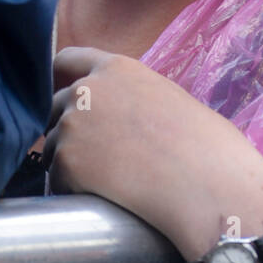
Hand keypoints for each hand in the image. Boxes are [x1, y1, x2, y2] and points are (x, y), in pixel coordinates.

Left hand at [43, 47, 262, 262]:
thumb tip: (124, 119)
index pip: (67, 60)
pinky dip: (71, 193)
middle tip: (96, 159)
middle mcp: (87, 90)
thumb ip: (135, 98)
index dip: (63, 81)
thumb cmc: (207, 148)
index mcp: (116, 68)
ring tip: (106, 186)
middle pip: (54, 108)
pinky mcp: (67, 163)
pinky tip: (101, 202)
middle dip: (68, 130)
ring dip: (69, 165)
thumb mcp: (169, 100)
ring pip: (53, 148)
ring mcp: (73, 126)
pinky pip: (56, 182)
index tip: (68, 101)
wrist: (209, 188)